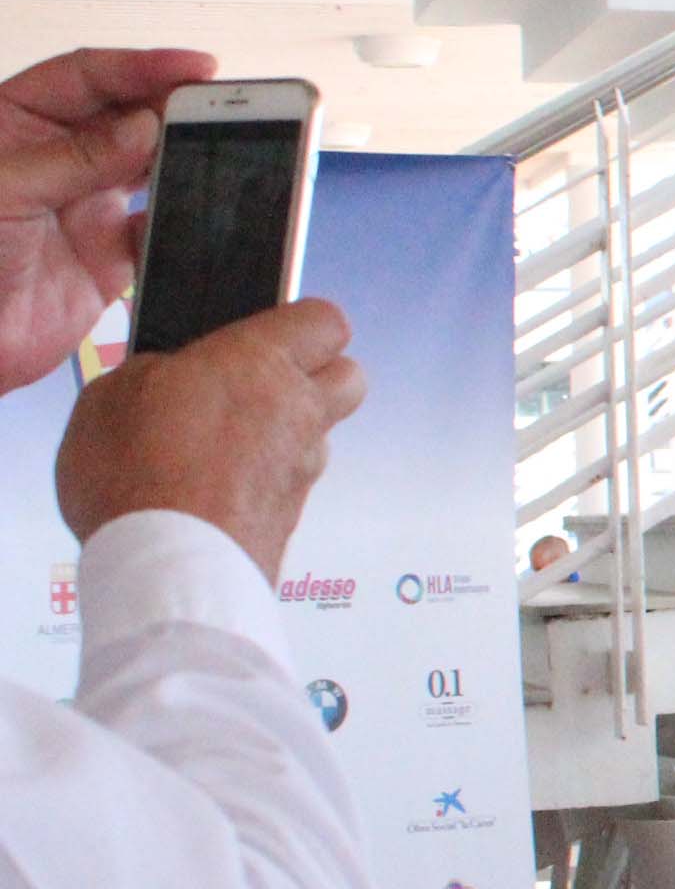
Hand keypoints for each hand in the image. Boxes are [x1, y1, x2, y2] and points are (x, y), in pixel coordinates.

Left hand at [0, 47, 213, 393]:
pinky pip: (158, 229)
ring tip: (234, 152)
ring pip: (150, 167)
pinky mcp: (110, 255)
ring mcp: (86, 204)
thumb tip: (147, 125)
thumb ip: (74, 159)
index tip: (197, 68)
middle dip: (175, 108)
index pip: (86, 77)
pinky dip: (185, 220)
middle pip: (127, 116)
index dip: (142, 66)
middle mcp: (57, 156)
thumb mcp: (3, 192)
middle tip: (230, 110)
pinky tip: (208, 212)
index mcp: (16, 122)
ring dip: (188, 159)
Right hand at [56, 298, 366, 580]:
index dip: (300, 323)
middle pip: (347, 375)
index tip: (267, 330)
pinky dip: (265, 478)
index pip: (325, 320)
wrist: (165, 568)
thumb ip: (157, 370)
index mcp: (261, 362)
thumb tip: (170, 373)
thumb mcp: (113, 394)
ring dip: (285, 431)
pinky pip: (291, 481)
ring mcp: (302, 467)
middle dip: (314, 373)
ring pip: (320, 432)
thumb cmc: (135, 475)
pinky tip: (216, 486)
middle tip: (254, 383)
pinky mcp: (293, 516)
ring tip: (222, 442)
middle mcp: (298, 411)